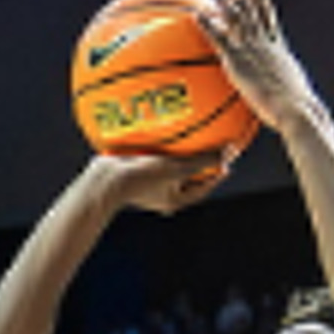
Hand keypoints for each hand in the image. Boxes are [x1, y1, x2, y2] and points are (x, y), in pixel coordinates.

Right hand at [85, 150, 239, 217]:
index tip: (227, 160)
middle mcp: (162, 195)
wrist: (104, 180)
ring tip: (187, 138)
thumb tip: (228, 152)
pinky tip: (162, 133)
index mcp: (174, 200)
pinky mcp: (135, 172)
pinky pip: (155, 159)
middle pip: (188, 178)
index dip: (217, 173)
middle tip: (210, 147)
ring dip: (179, 154)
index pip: (203, 188)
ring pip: (170, 168)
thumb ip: (204, 160)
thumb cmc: (141, 178)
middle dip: (198, 163)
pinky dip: (161, 149)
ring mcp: (148, 185)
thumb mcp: (177, 167)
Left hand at [194, 0, 317, 133]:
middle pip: (251, 4)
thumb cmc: (297, 114)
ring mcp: (252, 49)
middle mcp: (265, 41)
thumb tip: (280, 109)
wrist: (296, 111)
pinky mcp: (239, 62)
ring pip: (234, 14)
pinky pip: (219, 40)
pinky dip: (208, 25)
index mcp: (277, 47)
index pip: (267, 13)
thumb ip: (281, 96)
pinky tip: (197, 12)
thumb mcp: (291, 100)